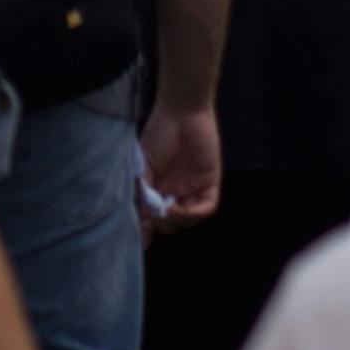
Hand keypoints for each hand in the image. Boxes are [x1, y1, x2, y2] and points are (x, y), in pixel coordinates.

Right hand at [137, 97, 220, 223]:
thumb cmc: (158, 134)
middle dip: (163, 224)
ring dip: (178, 220)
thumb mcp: (142, 167)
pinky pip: (207, 208)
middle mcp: (176, 192)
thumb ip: (142, 194)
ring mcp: (193, 189)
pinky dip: (195, 213)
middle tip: (156, 215)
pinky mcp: (210, 183)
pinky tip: (183, 208)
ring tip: (168, 209)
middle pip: (172, 223)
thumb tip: (140, 224)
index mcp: (158, 188)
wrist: (181, 111)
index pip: (155, 217)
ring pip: (190, 220)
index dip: (149, 229)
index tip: (142, 238)